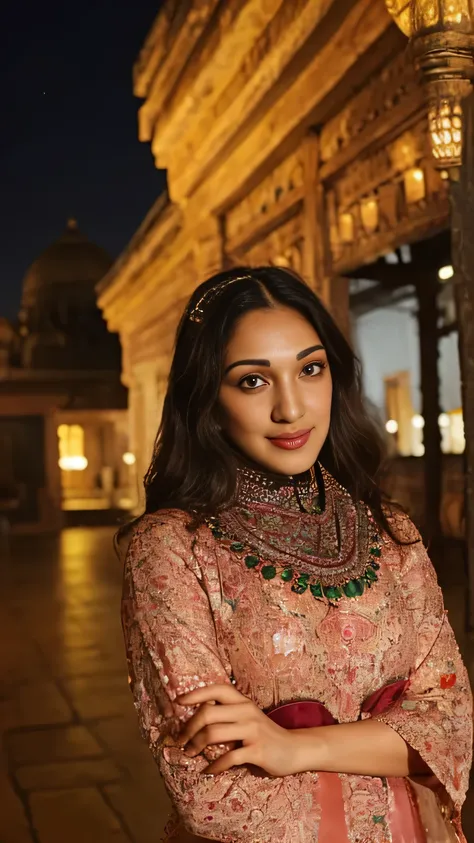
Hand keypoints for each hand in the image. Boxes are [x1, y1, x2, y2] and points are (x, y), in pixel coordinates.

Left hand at [176, 683, 306, 775]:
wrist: (294, 749)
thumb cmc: (264, 734)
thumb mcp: (247, 718)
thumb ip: (227, 716)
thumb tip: (196, 721)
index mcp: (243, 702)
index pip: (217, 689)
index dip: (196, 693)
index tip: (178, 702)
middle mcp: (246, 711)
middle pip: (208, 712)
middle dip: (188, 727)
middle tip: (180, 741)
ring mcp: (252, 730)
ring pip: (213, 733)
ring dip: (196, 745)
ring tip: (190, 754)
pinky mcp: (257, 750)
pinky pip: (228, 757)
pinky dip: (214, 766)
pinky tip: (208, 771)